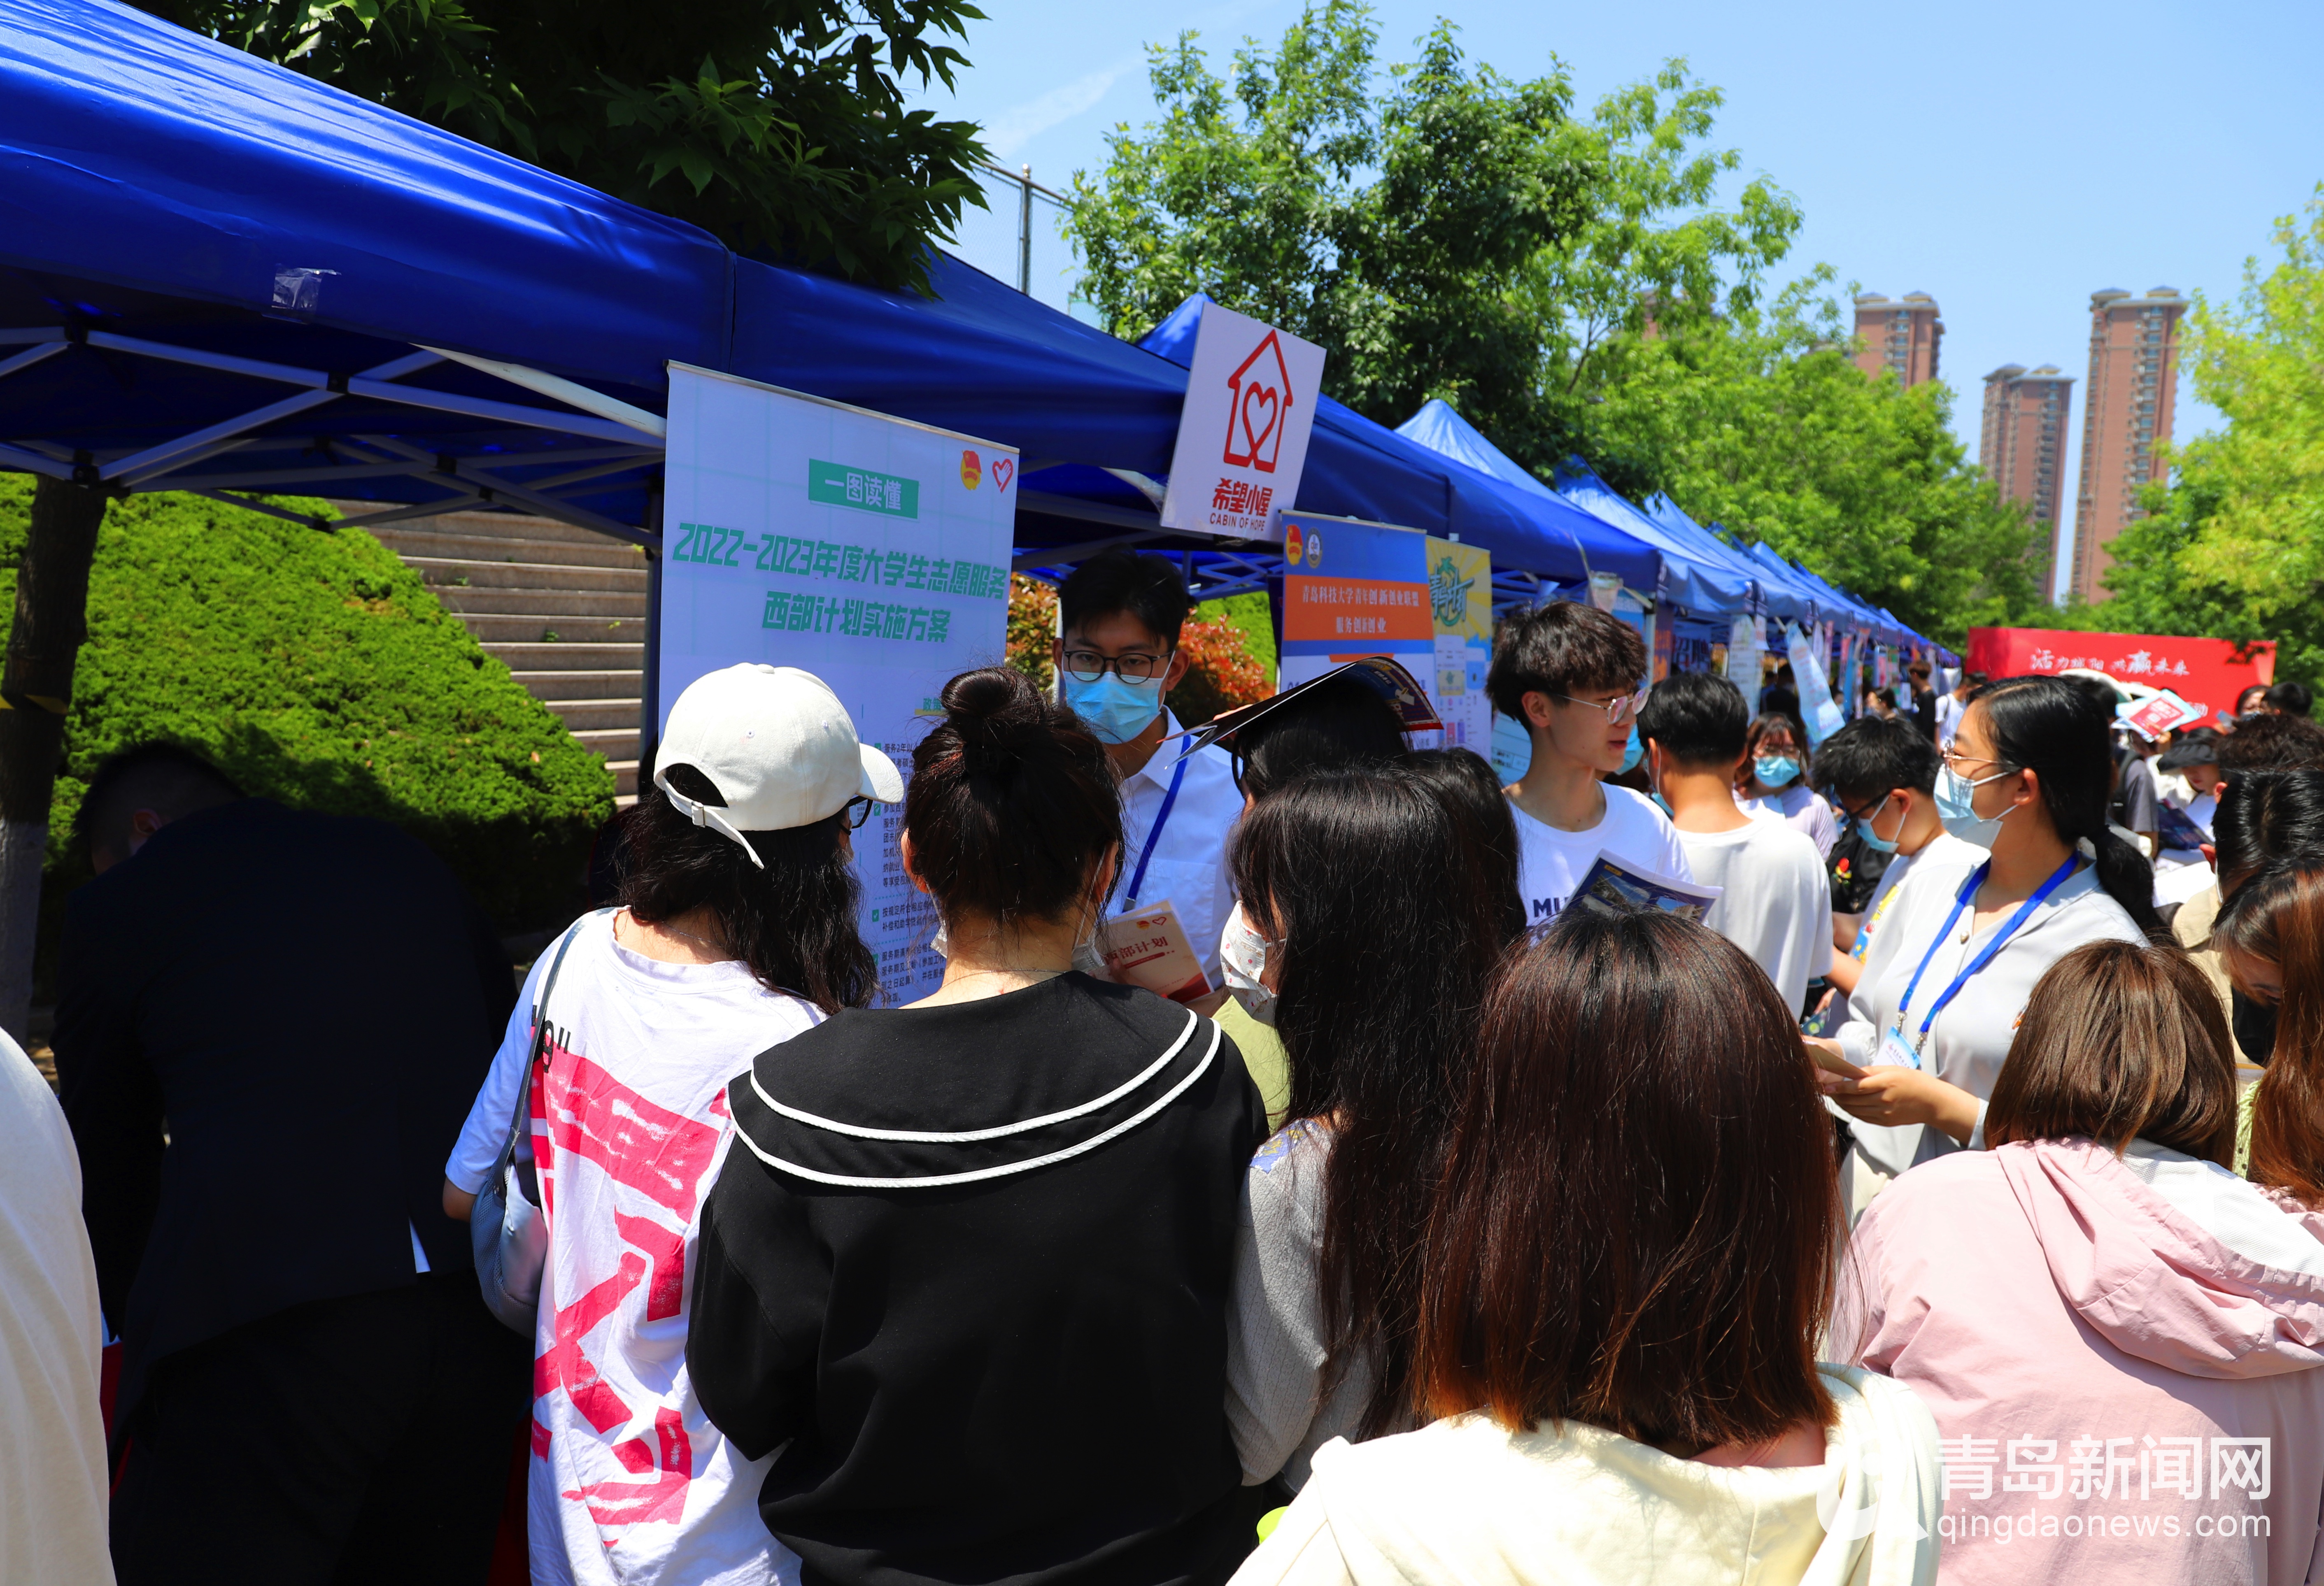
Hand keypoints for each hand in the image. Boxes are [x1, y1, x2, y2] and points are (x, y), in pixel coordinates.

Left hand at [1818, 1062, 1981, 1144]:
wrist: (1932, 1102)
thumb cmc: (1913, 1081)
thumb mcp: (1893, 1069)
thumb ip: (1871, 1072)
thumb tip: (1850, 1073)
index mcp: (1886, 1083)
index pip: (1856, 1087)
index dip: (1838, 1087)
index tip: (1824, 1086)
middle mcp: (1883, 1100)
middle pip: (1853, 1100)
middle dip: (1836, 1095)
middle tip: (1825, 1089)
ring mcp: (1884, 1113)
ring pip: (1855, 1110)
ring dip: (1842, 1104)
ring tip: (1833, 1096)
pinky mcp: (1885, 1122)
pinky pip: (1863, 1117)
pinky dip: (1852, 1111)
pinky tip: (1846, 1105)